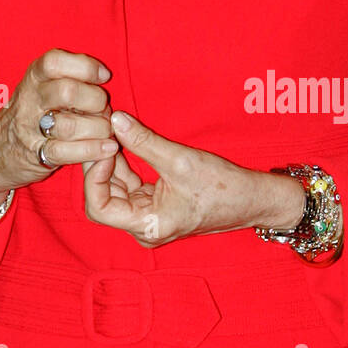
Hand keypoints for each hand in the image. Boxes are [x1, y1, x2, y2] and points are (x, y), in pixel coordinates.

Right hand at [0, 48, 117, 203]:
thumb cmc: (31, 114)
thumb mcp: (41, 87)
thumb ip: (68, 77)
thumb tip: (103, 74)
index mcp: (34, 78)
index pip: (55, 62)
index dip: (85, 66)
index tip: (104, 76)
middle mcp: (30, 99)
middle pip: (67, 92)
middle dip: (95, 100)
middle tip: (103, 109)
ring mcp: (30, 128)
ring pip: (69, 125)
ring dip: (98, 128)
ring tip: (106, 130)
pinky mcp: (36, 155)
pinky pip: (66, 152)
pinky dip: (92, 150)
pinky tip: (108, 147)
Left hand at [83, 111, 305, 246]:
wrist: (252, 199)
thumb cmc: (222, 186)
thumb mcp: (180, 159)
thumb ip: (143, 141)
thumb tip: (114, 119)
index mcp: (148, 225)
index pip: (99, 208)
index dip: (95, 176)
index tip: (105, 147)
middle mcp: (143, 228)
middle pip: (104, 198)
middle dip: (100, 165)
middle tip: (101, 132)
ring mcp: (147, 218)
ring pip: (115, 190)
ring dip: (111, 161)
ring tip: (109, 130)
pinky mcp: (153, 206)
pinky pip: (129, 186)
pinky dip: (124, 164)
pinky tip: (122, 140)